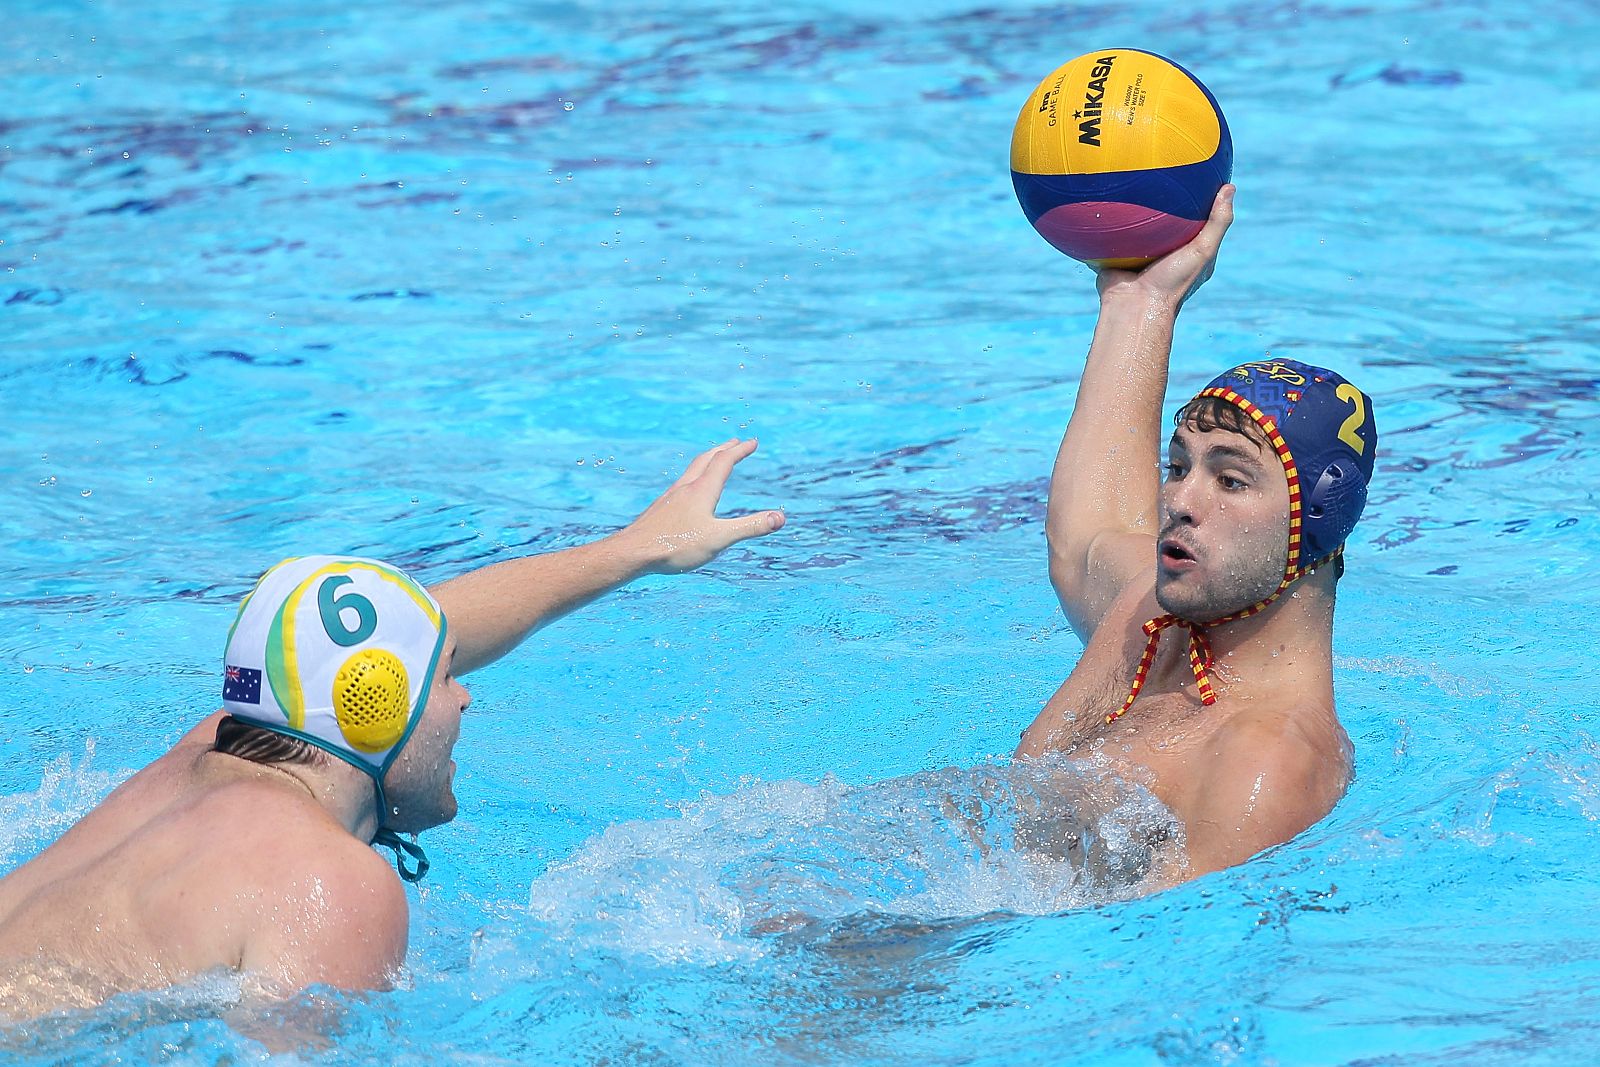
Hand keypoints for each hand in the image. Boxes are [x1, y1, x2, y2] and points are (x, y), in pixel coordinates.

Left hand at [614, 438, 785, 573]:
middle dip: (724, 449)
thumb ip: (750, 527)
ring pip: (692, 470)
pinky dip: (693, 477)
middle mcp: (686, 487)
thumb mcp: (719, 539)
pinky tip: (688, 491)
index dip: (740, 450)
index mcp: (702, 490)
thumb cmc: (676, 546)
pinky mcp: (661, 508)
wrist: (633, 553)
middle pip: (706, 459)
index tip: (753, 442)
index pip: (724, 462)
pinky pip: (681, 484)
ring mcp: (671, 497)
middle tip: (735, 442)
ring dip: (707, 460)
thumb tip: (781, 518)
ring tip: (713, 460)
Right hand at [1095, 184, 1234, 313]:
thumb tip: (1230, 187)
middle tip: (1160, 168)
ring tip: (1128, 176)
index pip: (1197, 220)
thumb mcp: (1202, 250)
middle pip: (1164, 219)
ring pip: (1134, 224)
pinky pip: (1109, 232)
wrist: (1133, 305)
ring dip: (1131, 206)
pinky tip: (1103, 194)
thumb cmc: (1172, 282)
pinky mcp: (1114, 254)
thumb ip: (1217, 222)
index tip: (1198, 174)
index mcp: (1187, 251)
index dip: (1199, 199)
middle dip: (1162, 198)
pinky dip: (1106, 218)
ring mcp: (1136, 253)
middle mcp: (1162, 251)